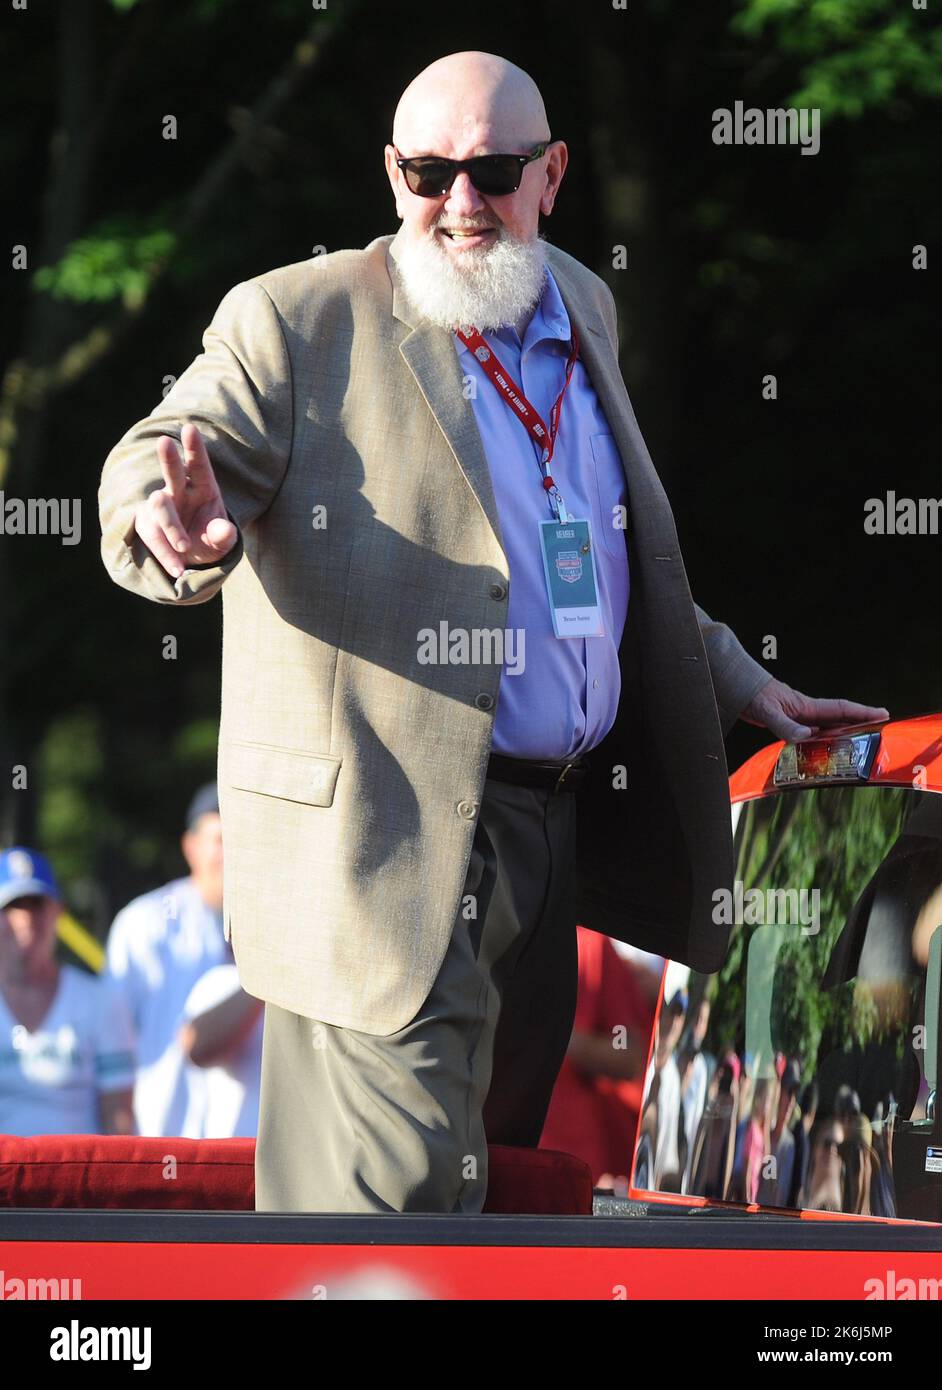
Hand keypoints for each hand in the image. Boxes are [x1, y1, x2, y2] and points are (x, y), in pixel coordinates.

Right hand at [134, 423, 237, 576]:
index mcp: (204, 488)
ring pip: (159, 507)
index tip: (189, 428)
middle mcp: (180, 491)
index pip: (199, 466)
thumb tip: (224, 530)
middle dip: (169, 458)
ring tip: (185, 550)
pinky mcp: (147, 523)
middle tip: (164, 442)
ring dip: (171, 528)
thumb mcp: (221, 542)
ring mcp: (161, 506)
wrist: (190, 559)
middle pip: (172, 473)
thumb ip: (224, 536)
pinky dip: (164, 552)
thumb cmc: (209, 540)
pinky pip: (151, 534)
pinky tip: (177, 568)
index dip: (195, 448)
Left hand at [741, 677, 888, 741]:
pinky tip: (823, 749)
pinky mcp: (787, 720)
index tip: (884, 714)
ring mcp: (797, 715)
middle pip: (839, 718)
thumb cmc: (751, 693)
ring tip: (860, 744)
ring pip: (826, 726)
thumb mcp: (767, 711)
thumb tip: (807, 736)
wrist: (734, 685)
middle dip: (861, 724)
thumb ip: (786, 725)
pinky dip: (820, 740)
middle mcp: (806, 711)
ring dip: (842, 734)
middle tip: (881, 732)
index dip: (863, 712)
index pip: (841, 708)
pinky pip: (810, 732)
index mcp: (806, 706)